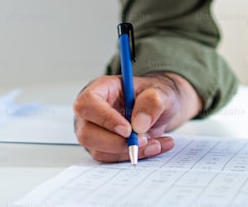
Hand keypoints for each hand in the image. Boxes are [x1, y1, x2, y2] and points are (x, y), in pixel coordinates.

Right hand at [72, 72, 195, 162]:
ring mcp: (94, 132)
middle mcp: (92, 112)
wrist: (160, 109)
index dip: (104, 118)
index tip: (128, 130)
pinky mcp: (103, 148)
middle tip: (143, 140)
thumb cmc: (153, 96)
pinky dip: (135, 156)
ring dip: (129, 151)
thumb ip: (152, 102)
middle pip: (87, 133)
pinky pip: (113, 159)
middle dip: (116, 142)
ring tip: (156, 143)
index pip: (87, 104)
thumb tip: (139, 124)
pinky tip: (154, 146)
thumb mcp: (160, 92)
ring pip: (99, 151)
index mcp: (100, 89)